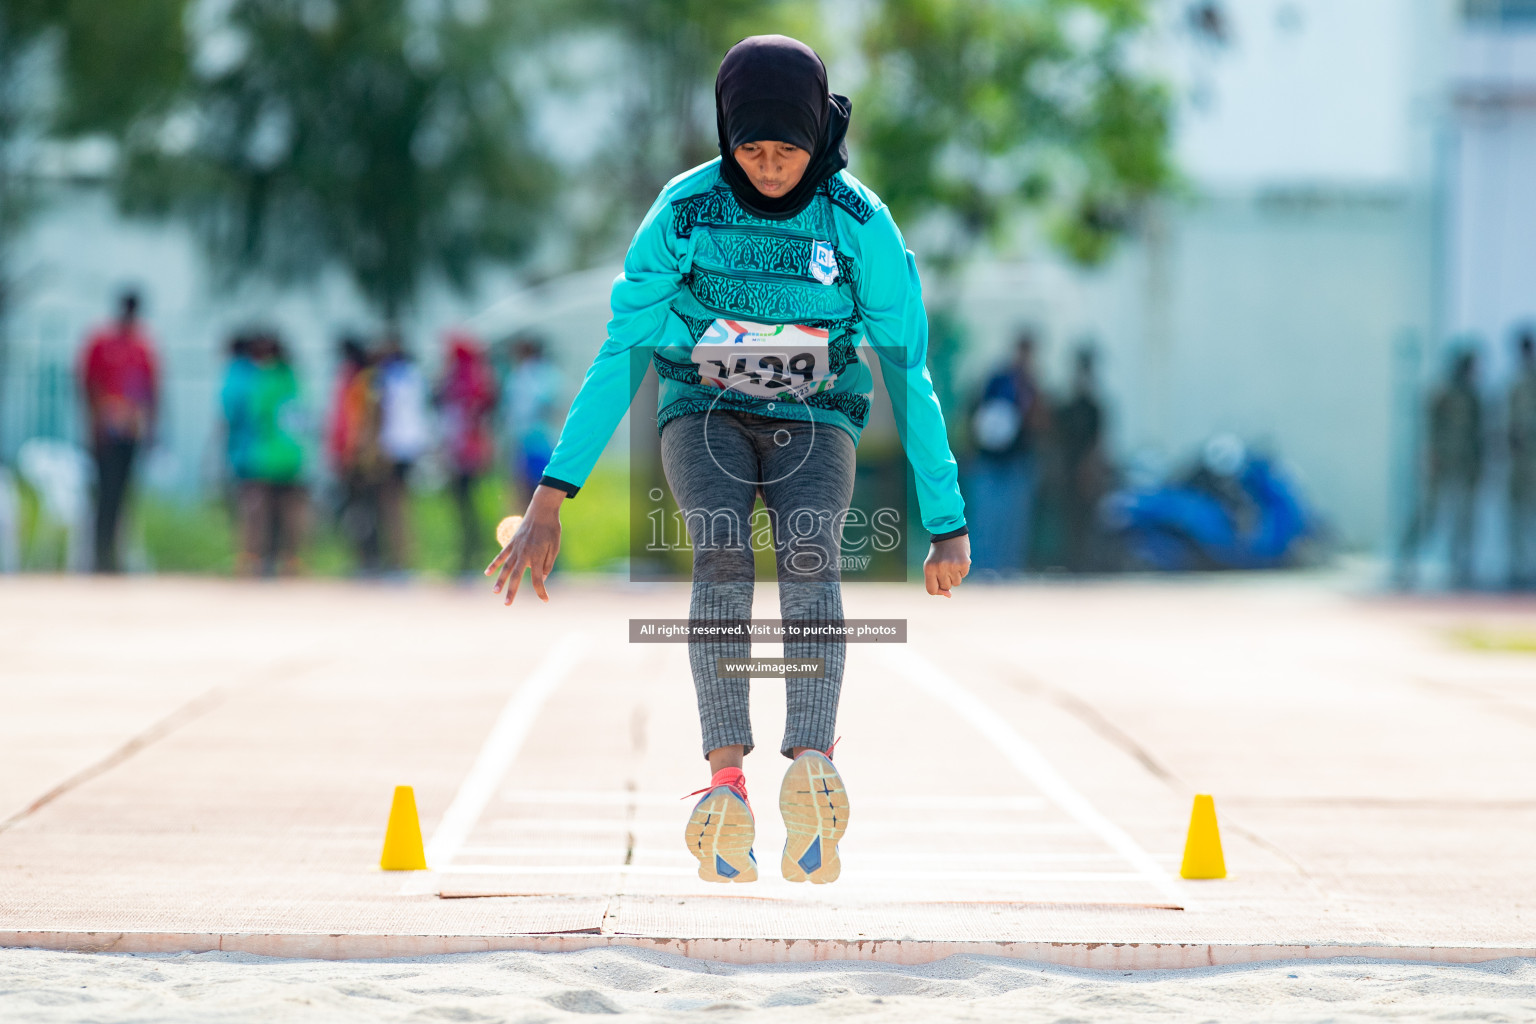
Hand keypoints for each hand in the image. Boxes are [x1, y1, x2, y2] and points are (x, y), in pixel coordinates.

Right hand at [485, 485, 563, 604]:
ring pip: (506, 568)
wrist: (542, 510)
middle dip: (512, 591)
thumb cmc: (552, 529)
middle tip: (507, 604)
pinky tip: (487, 573)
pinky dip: (494, 564)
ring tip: (495, 592)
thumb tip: (542, 578)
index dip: (541, 591)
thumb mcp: (555, 547)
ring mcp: (516, 548)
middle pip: (516, 577)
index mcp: (537, 557)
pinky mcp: (512, 543)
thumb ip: (548, 564)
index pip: (538, 580)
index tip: (545, 599)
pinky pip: (501, 556)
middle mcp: (525, 554)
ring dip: (499, 580)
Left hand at [924, 534, 970, 597]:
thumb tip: (949, 595)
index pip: (931, 590)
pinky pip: (964, 575)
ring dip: (955, 575)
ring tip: (952, 562)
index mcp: (929, 568)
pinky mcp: (963, 563)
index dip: (937, 591)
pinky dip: (962, 569)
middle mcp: (940, 568)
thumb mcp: (933, 564)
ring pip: (956, 582)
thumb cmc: (939, 551)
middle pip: (945, 587)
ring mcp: (952, 566)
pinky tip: (959, 559)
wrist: (950, 533)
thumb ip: (937, 580)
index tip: (941, 586)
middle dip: (947, 580)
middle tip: (946, 567)